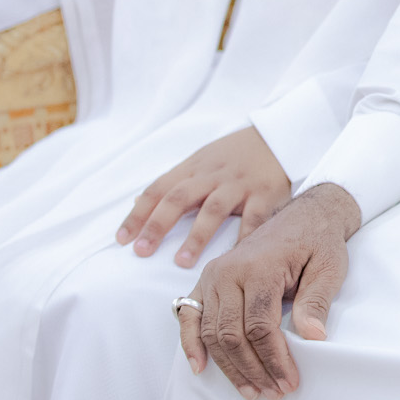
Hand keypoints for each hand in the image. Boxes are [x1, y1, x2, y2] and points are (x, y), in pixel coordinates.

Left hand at [117, 127, 291, 266]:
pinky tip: (233, 257)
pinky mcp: (265, 194)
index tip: (122, 240)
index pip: (158, 189)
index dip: (138, 214)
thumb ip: (172, 183)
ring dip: (196, 236)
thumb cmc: (233, 155)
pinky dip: (244, 238)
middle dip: (158, 225)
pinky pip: (254, 218)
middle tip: (142, 251)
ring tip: (182, 262)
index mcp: (193, 168)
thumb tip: (137, 201)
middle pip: (179, 198)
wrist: (276, 137)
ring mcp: (239, 185)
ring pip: (213, 209)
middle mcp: (212, 176)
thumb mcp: (199, 161)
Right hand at [178, 183, 360, 399]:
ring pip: (213, 333)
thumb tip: (313, 338)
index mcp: (260, 267)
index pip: (260, 327)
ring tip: (252, 390)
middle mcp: (229, 271)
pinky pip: (190, 316)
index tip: (290, 382)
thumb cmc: (318, 242)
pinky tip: (200, 367)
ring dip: (230, 367)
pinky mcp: (207, 280)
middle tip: (275, 392)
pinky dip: (190, 343)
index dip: (275, 360)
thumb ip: (317, 301)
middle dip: (254, 369)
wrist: (303, 216)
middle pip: (233, 335)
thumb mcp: (329, 267)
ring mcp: (213, 276)